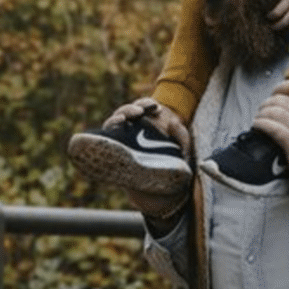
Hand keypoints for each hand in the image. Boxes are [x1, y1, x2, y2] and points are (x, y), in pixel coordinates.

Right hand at [104, 98, 191, 223]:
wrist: (161, 184)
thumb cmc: (170, 157)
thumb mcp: (181, 145)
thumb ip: (180, 133)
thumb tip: (173, 122)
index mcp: (147, 119)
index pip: (144, 106)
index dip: (147, 103)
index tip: (155, 108)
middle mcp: (131, 125)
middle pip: (126, 112)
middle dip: (130, 109)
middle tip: (139, 112)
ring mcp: (120, 136)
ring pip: (114, 122)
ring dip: (117, 118)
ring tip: (122, 120)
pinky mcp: (113, 148)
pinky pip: (107, 138)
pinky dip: (108, 133)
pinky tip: (113, 132)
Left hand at [251, 81, 288, 222]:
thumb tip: (283, 114)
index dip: (281, 87)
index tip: (273, 95)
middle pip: (281, 98)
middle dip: (265, 103)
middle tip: (261, 113)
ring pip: (275, 111)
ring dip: (261, 114)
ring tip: (257, 121)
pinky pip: (273, 127)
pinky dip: (261, 124)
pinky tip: (257, 127)